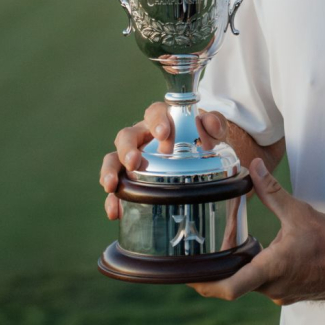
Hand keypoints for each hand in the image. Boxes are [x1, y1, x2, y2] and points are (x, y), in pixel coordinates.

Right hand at [98, 103, 230, 219]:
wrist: (199, 156)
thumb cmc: (202, 138)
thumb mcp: (212, 130)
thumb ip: (214, 124)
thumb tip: (210, 123)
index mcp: (161, 119)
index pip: (154, 113)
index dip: (156, 120)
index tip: (162, 132)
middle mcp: (142, 136)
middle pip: (126, 136)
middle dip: (127, 149)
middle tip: (134, 162)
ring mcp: (134, 157)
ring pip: (114, 159)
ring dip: (111, 171)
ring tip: (112, 185)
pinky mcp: (130, 179)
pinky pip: (118, 188)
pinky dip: (114, 200)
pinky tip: (115, 212)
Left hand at [188, 158, 324, 305]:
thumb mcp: (299, 212)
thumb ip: (272, 191)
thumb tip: (252, 167)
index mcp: (272, 269)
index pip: (229, 288)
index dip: (204, 284)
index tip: (186, 275)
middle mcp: (273, 288)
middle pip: (234, 282)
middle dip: (219, 262)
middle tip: (206, 243)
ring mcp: (283, 293)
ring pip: (250, 281)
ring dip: (240, 262)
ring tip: (236, 237)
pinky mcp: (292, 291)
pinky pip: (265, 282)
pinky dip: (257, 265)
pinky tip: (262, 245)